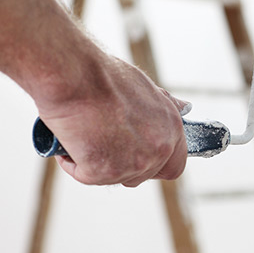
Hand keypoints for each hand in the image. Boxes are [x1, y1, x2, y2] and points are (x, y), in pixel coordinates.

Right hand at [36, 56, 188, 186]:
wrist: (73, 74)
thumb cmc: (102, 75)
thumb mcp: (145, 86)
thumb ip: (163, 106)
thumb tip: (182, 107)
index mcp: (172, 128)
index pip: (174, 166)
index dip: (156, 166)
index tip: (140, 158)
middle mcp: (159, 149)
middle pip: (143, 176)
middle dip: (123, 164)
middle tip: (104, 140)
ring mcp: (133, 164)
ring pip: (115, 178)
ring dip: (99, 163)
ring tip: (86, 133)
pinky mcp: (104, 173)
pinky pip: (86, 176)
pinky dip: (74, 161)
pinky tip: (71, 139)